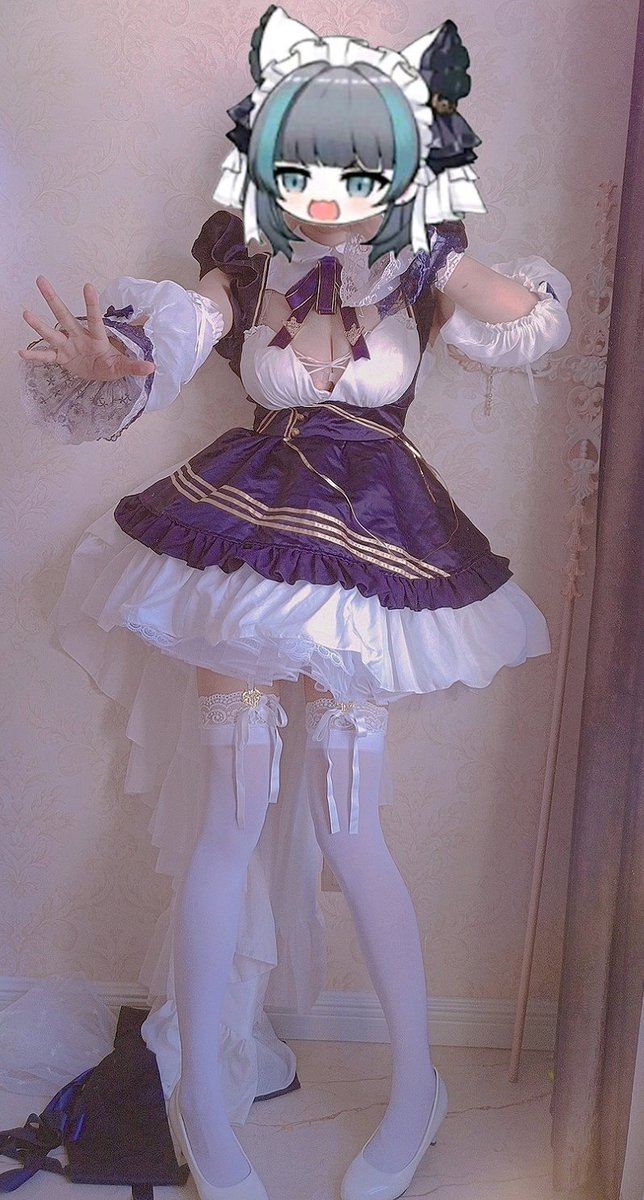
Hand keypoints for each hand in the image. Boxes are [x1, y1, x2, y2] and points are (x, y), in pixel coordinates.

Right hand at [19, 276, 154, 382]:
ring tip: (26, 313)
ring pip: (52, 333)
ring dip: (39, 325)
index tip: (87, 285)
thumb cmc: (112, 364)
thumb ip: (135, 366)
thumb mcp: (124, 367)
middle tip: (41, 280)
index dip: (91, 303)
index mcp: (97, 337)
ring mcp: (68, 346)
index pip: (94, 318)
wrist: (101, 374)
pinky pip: (46, 356)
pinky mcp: (62, 358)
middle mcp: (79, 337)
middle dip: (53, 299)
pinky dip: (35, 355)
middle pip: (64, 315)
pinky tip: (21, 352)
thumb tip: (153, 367)